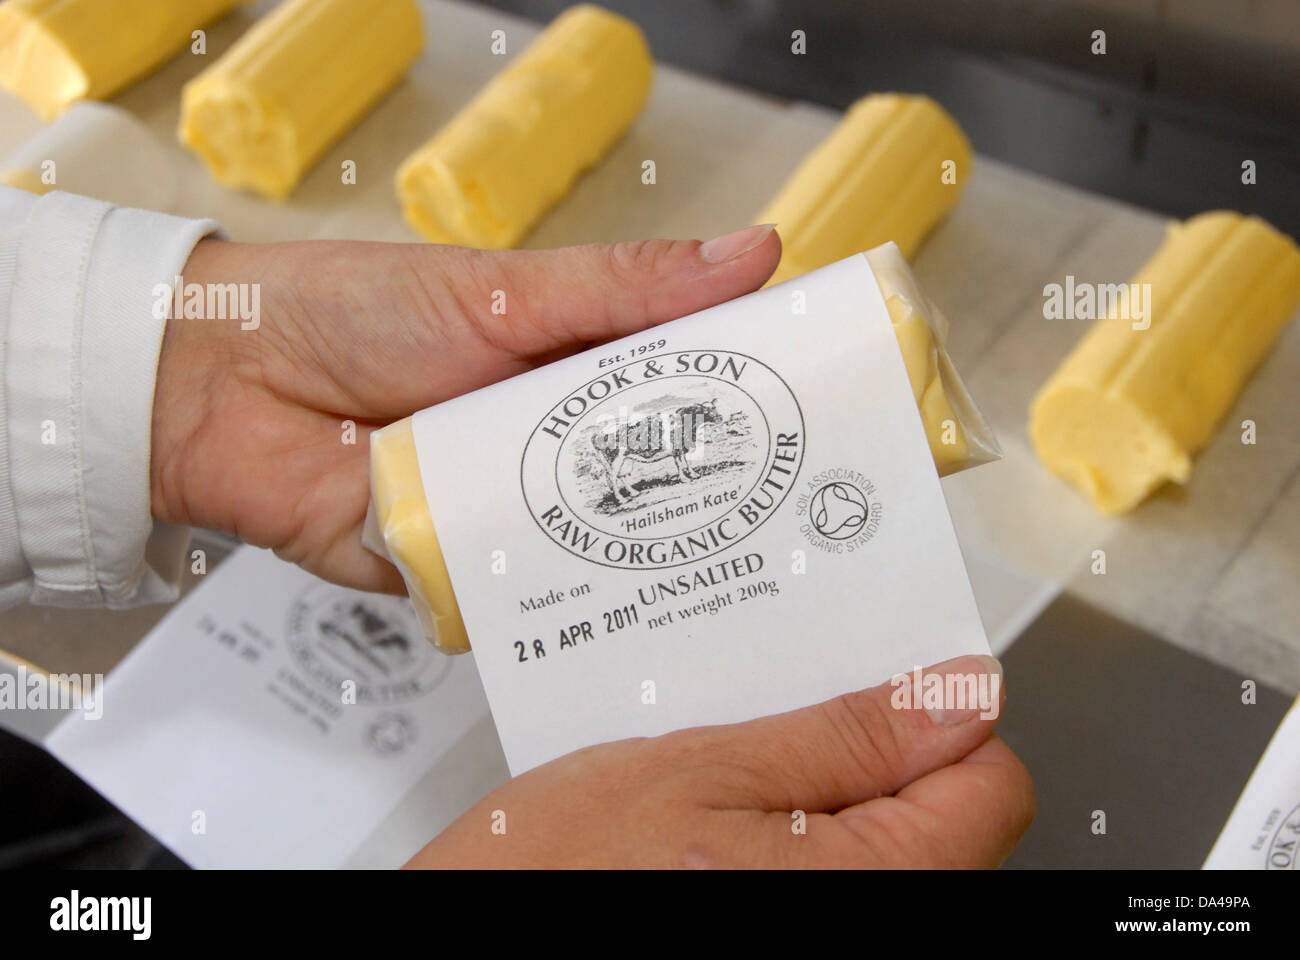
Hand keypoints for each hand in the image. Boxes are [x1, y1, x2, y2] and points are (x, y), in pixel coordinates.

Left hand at [150, 225, 779, 591]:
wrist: (223, 387)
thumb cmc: (355, 313)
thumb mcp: (504, 290)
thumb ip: (623, 286)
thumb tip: (752, 251)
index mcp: (569, 370)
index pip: (681, 393)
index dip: (748, 408)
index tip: (822, 421)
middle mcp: (550, 447)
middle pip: (651, 483)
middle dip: (716, 501)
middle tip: (804, 518)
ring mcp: (509, 515)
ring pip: (600, 551)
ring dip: (651, 560)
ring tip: (743, 578)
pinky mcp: (462, 576)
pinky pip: (529, 604)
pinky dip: (564, 613)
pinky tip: (630, 626)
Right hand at [407, 656, 1033, 867]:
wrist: (480, 925)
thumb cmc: (560, 876)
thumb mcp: (702, 769)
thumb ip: (845, 738)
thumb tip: (961, 697)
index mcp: (876, 886)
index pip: (991, 784)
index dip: (935, 717)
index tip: (876, 683)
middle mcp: (870, 923)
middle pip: (941, 817)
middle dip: (869, 752)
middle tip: (777, 720)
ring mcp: (826, 929)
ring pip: (879, 840)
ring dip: (820, 788)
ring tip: (734, 763)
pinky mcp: (782, 927)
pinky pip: (826, 868)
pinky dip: (790, 828)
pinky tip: (724, 808)